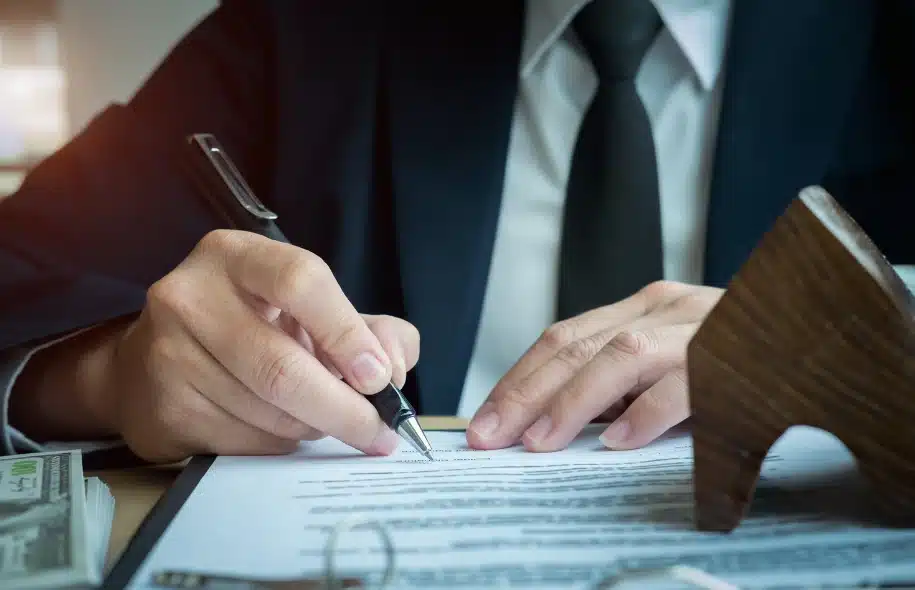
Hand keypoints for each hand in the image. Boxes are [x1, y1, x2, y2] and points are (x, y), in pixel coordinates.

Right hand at [14, 230, 418, 462]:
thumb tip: (394, 367)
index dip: (347, 333)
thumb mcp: (311, 312)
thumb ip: (370, 329)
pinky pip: (245, 441)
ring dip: (314, 427)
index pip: (300, 281)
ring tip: (326, 421)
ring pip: (268, 412)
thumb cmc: (251, 329)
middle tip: (379, 432)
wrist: (152, 368)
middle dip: (344, 408)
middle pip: (282, 366)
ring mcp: (170, 352)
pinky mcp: (165, 406)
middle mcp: (193, 295)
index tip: (378, 376)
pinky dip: (281, 444)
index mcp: (237, 256)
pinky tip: (282, 430)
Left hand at [466, 281, 721, 451]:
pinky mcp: (735, 354)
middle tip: (491, 436)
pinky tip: (622, 441)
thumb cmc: (735, 352)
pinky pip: (687, 382)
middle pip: (578, 344)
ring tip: (540, 442)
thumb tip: (551, 420)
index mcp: (642, 306)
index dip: (519, 377)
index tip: (485, 418)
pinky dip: (650, 412)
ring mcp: (700, 326)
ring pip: (621, 354)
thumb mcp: (671, 357)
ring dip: (574, 402)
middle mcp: (664, 307)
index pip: (565, 336)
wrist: (820, 325)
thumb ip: (622, 379)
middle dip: (526, 392)